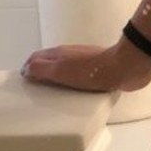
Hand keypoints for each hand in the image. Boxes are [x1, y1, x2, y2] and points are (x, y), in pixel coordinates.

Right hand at [21, 38, 150, 93]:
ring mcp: (86, 61)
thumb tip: (26, 69)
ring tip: (55, 97)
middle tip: (38, 93)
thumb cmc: (90, 70)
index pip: (37, 58)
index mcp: (59, 52)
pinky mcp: (99, 71)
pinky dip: (74, 85)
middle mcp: (71, 54)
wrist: (124, 68)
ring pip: (66, 70)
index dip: (29, 69)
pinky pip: (82, 78)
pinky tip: (76, 96)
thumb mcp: (60, 69)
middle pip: (51, 63)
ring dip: (59, 80)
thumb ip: (41, 68)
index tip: (26, 85)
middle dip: (42, 75)